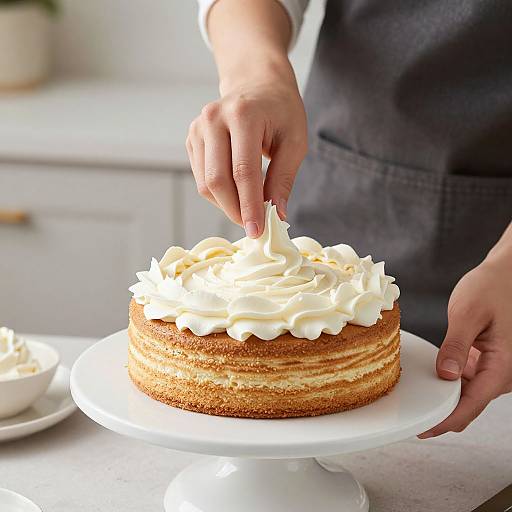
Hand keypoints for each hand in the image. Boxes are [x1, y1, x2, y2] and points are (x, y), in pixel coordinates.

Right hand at [186, 75, 306, 237]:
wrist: (256, 82)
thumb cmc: (281, 111)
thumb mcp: (294, 141)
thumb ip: (283, 179)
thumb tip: (276, 216)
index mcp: (242, 115)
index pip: (242, 171)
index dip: (249, 206)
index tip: (257, 231)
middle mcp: (213, 119)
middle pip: (217, 180)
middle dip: (235, 210)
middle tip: (253, 227)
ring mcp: (198, 128)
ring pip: (205, 183)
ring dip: (227, 205)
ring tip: (248, 210)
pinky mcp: (192, 139)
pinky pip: (201, 178)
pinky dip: (219, 194)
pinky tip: (237, 194)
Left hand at [419, 257, 511, 437]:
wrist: (507, 274)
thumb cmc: (493, 287)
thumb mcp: (469, 313)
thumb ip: (457, 346)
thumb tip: (446, 376)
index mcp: (502, 366)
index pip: (471, 404)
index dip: (445, 419)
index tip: (422, 428)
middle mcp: (502, 373)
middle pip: (469, 405)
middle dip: (442, 414)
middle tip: (411, 416)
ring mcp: (496, 368)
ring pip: (468, 394)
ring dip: (445, 399)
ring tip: (416, 400)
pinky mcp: (488, 360)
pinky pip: (468, 380)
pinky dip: (450, 383)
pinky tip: (430, 379)